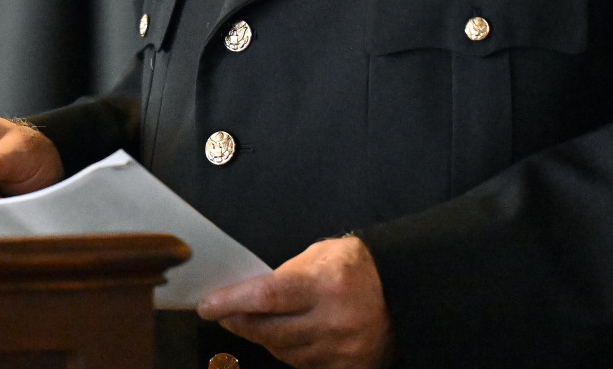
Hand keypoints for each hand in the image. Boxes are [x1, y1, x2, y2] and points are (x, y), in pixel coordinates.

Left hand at [197, 236, 392, 368]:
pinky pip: (305, 365)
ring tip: (251, 323)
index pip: (267, 296)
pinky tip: (282, 338)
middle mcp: (333, 321)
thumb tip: (250, 294)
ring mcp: (341, 350)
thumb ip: (287, 274)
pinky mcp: (349, 368)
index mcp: (326, 284)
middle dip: (239, 322)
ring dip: (262, 339)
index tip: (207, 305)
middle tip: (221, 313)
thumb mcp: (322, 254)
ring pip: (284, 353)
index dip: (232, 302)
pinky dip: (288, 352)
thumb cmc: (357, 265)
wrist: (406, 290)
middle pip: (270, 331)